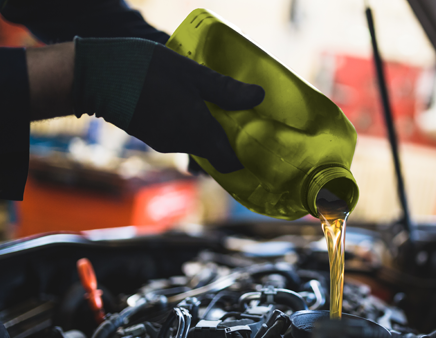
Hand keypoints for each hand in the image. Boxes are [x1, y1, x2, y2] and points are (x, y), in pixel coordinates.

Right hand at [73, 37, 264, 172]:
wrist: (97, 77)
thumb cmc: (147, 72)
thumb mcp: (192, 74)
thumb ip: (225, 89)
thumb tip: (258, 97)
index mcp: (198, 132)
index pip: (229, 163)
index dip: (244, 158)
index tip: (255, 145)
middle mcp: (182, 143)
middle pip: (214, 155)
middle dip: (229, 142)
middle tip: (241, 121)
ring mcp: (165, 142)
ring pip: (197, 145)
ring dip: (209, 133)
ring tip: (218, 110)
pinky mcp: (152, 136)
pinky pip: (181, 138)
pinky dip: (191, 129)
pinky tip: (192, 107)